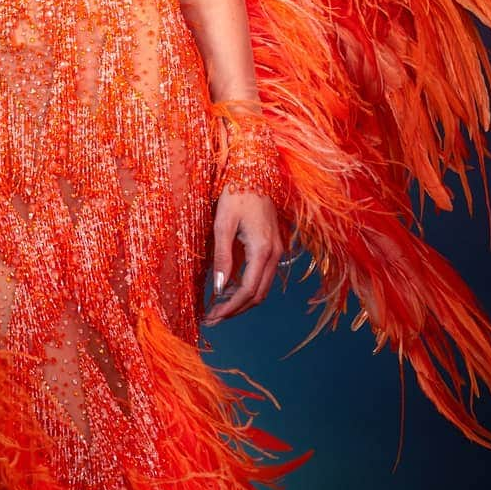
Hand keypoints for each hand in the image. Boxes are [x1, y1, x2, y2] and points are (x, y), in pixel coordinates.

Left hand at [202, 190, 283, 325]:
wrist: (255, 171)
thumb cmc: (236, 193)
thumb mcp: (223, 224)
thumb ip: (223, 257)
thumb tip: (219, 288)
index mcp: (263, 249)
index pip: (249, 291)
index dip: (231, 308)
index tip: (213, 317)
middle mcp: (275, 253)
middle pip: (259, 295)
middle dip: (236, 310)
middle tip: (212, 318)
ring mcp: (277, 250)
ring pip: (262, 287)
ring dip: (242, 301)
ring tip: (217, 307)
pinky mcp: (274, 245)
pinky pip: (263, 275)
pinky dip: (247, 287)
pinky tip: (228, 289)